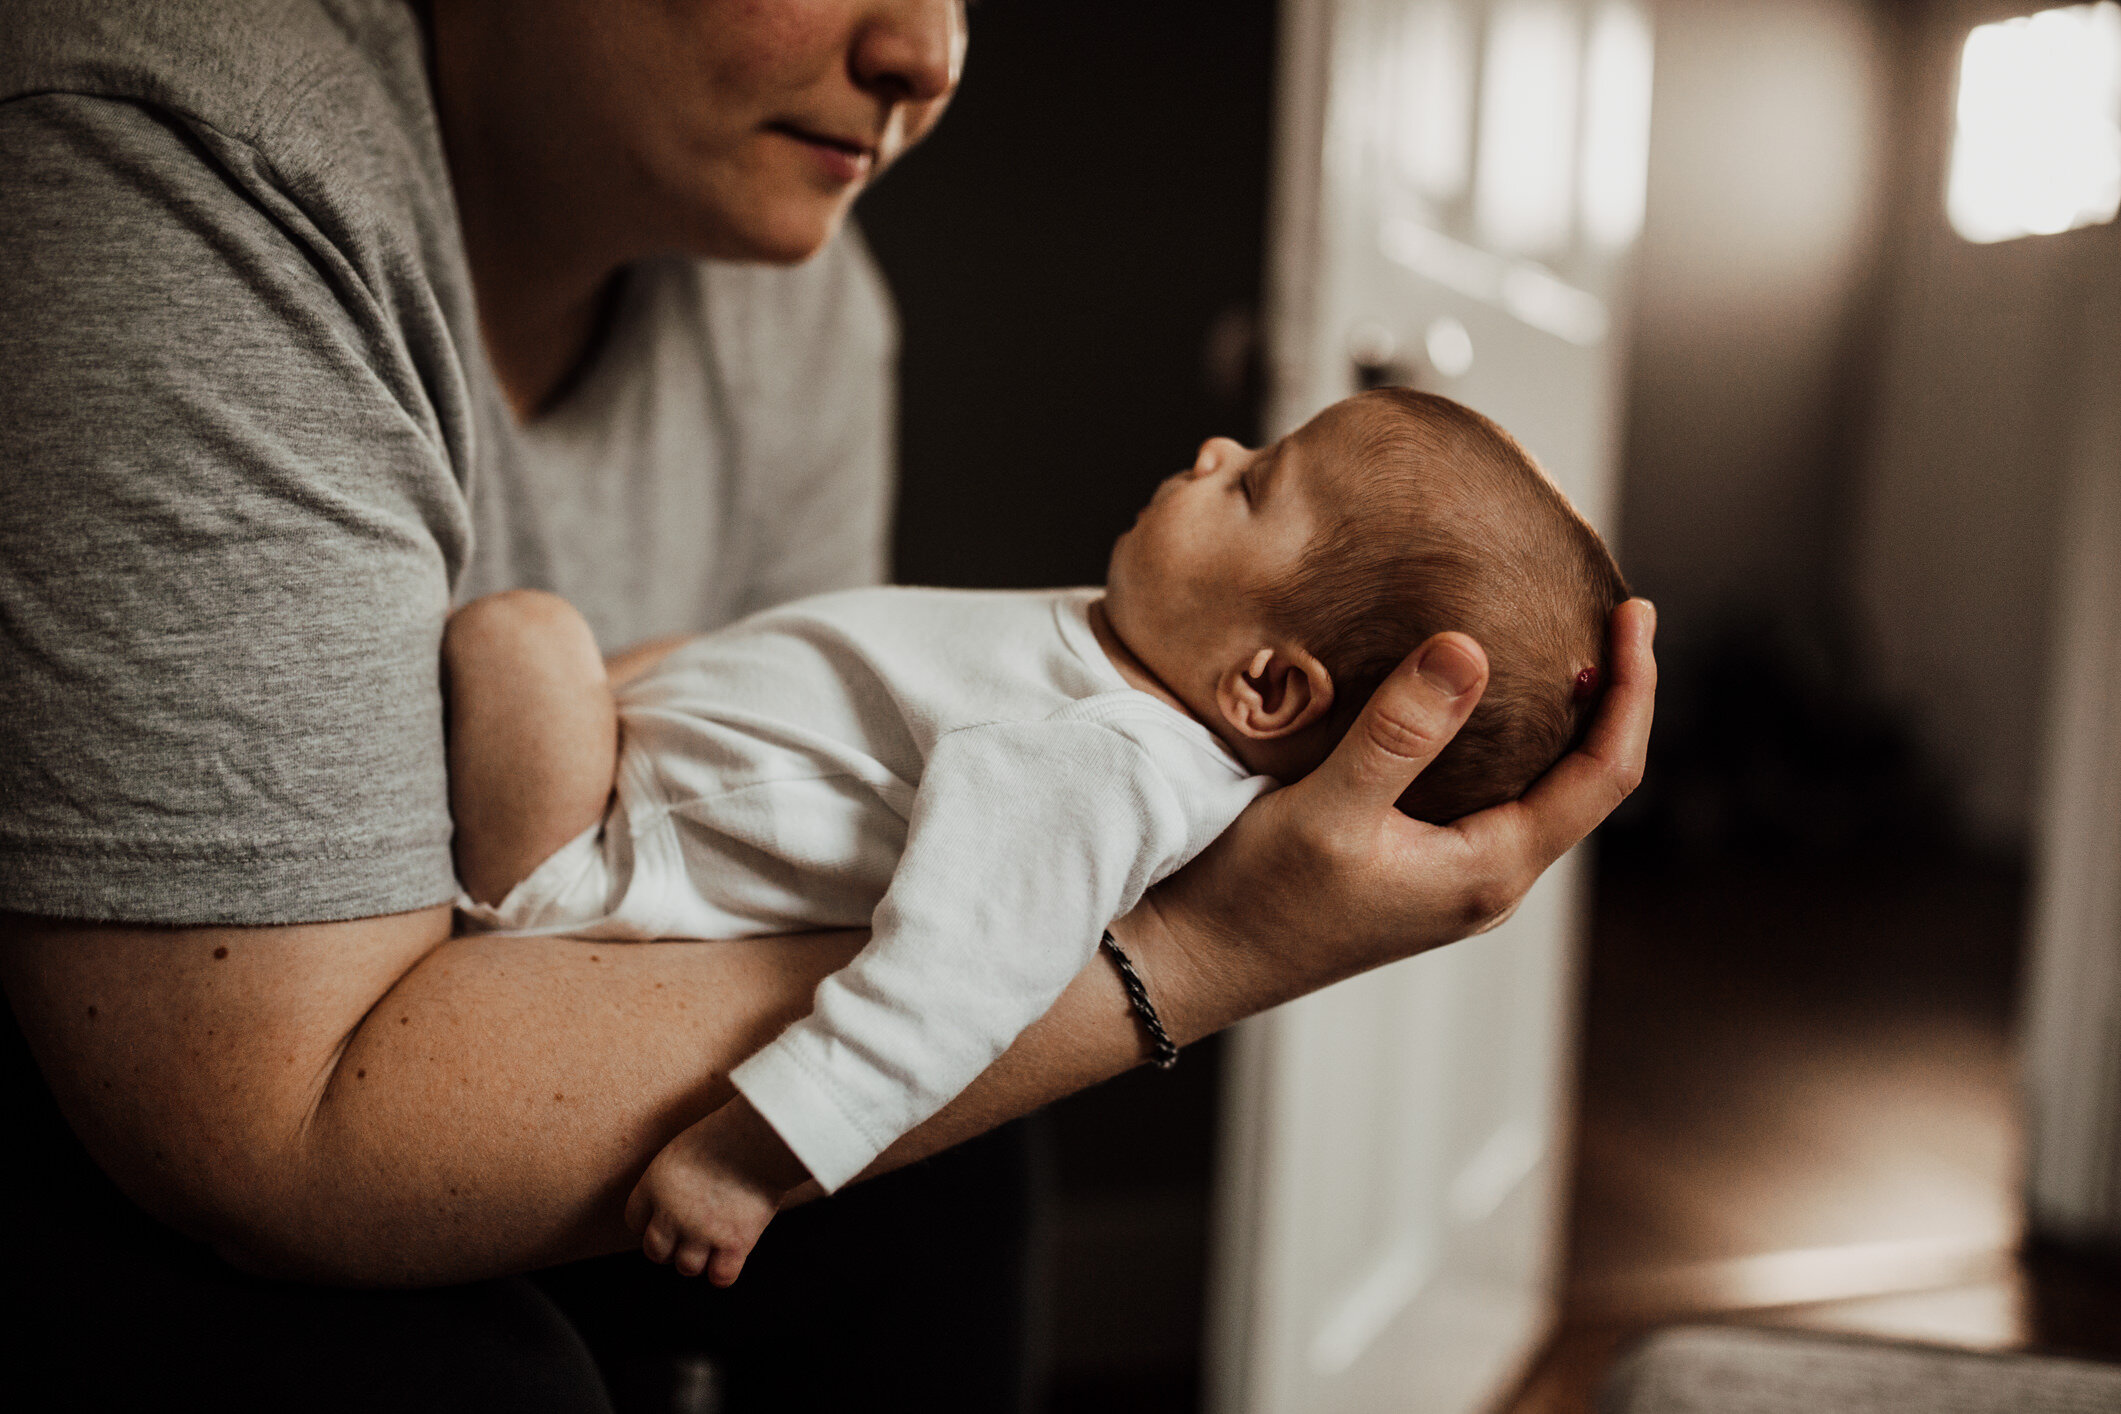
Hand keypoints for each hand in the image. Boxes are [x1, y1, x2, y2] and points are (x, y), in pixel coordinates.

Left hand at [624, 1096, 810, 1283]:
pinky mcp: (734, 1243)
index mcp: (655, 1185)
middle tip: (689, 1235)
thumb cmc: (729, 1133)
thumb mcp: (683, 1150)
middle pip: (655, 1251)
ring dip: (698, 1259)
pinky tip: (732, 1255)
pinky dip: (724, 1272)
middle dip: (669, 1247)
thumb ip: (672, 1181)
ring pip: (687, 1267)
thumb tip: (672, 1204)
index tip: (666, 1219)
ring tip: (713, 1242)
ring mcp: (703, 1232)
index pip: (635, 1220)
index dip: (650, 1223)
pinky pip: (721, 1277)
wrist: (763, 1136)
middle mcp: (673, 1213)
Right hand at [1132, 599, 1655, 1039]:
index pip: (1602, 775)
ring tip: (1560, 642)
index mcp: (1486, 871)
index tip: (1630, 614)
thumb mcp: (1326, 809)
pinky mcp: (1411, 864)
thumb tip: (1471, 649)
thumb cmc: (1252, 902)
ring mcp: (1448, 875)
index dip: (1632, 692)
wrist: (1185, 964)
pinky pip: (1485, 791)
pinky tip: (1472, 695)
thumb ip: (1399, 733)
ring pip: (1536, 787)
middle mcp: (1482, 879)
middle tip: (1611, 614)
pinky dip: (1500, 735)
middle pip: (1585, 781)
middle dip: (1610, 697)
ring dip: (1560, 717)